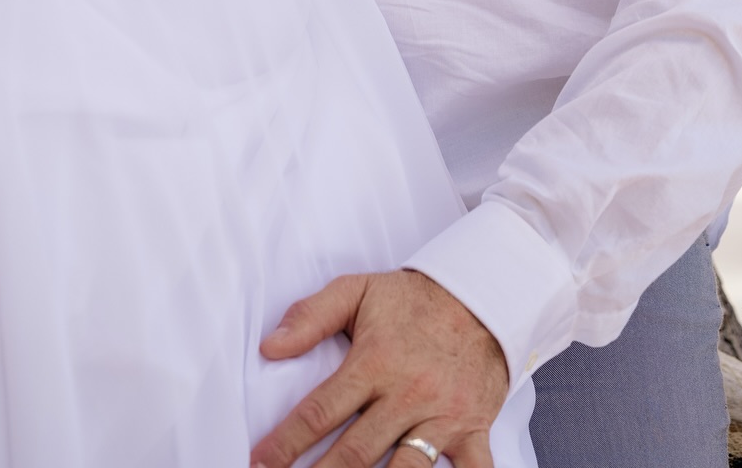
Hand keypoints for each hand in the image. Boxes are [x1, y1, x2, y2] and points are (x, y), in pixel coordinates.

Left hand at [251, 270, 508, 467]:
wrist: (480, 295)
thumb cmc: (413, 300)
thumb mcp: (358, 291)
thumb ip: (311, 315)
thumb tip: (270, 346)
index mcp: (375, 361)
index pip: (322, 410)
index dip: (288, 441)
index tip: (261, 460)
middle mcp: (407, 393)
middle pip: (357, 452)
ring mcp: (442, 416)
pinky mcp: (472, 429)